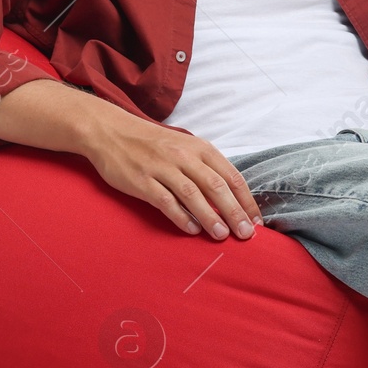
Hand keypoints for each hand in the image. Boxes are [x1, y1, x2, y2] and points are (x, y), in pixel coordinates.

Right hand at [79, 108, 263, 239]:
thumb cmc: (153, 143)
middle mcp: (184, 156)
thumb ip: (206, 168)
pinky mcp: (142, 181)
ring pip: (193, 195)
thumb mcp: (185, 146)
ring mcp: (162, 168)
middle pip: (216, 187)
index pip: (231, 176)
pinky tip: (192, 230)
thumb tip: (231, 198)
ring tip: (223, 236)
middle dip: (235, 212)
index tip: (256, 220)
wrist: (111, 132)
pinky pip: (166, 202)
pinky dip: (181, 217)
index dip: (246, 200)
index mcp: (200, 148)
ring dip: (210, 217)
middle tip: (246, 234)